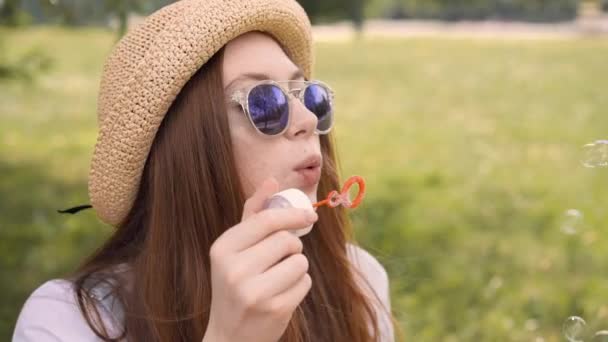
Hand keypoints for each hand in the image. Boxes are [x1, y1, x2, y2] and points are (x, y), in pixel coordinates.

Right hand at [203, 177, 317, 341]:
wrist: (230, 336)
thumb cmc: (235, 284)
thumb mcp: (235, 249)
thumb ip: (253, 214)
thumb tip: (272, 180)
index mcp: (222, 249)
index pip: (266, 220)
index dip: (293, 214)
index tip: (309, 216)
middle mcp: (234, 269)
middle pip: (287, 240)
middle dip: (292, 247)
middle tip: (279, 259)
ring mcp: (254, 291)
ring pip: (300, 261)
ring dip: (297, 267)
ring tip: (278, 279)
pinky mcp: (274, 308)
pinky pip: (305, 282)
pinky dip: (300, 286)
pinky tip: (282, 294)